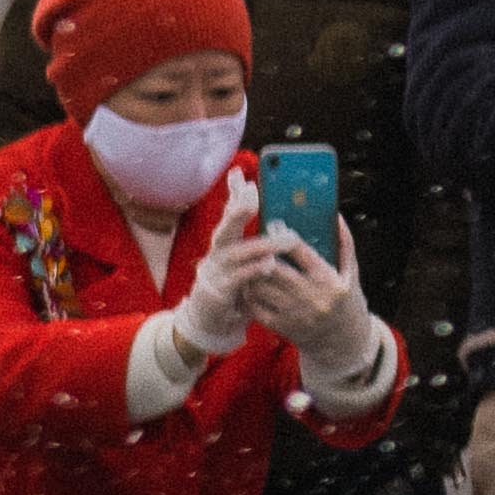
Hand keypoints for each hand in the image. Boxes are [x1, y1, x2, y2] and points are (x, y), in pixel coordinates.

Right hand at [172, 194, 305, 362]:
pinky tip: (269, 264)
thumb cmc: (233, 283)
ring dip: (259, 244)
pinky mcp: (218, 293)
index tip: (240, 174)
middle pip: (225, 228)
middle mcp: (217, 254)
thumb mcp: (242, 259)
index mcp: (224, 243)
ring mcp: (215, 273)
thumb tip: (274, 214)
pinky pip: (238, 280)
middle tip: (252, 194)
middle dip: (237, 211)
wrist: (210, 320)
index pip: (228, 214)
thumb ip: (256, 240)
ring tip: (283, 238)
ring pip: (236, 254)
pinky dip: (253, 271)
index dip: (233, 195)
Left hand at [253, 224, 391, 403]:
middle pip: (274, 269)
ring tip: (248, 262)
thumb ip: (344, 244)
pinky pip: (256, 306)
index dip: (283, 236)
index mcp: (328, 280)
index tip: (275, 224)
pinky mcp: (282, 326)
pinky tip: (249, 284)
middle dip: (261, 254)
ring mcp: (294, 313)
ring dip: (250, 273)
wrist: (342, 341)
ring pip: (261, 287)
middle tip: (253, 243)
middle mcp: (310, 297)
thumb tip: (335, 215)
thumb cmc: (345, 300)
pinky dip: (248, 293)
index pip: (300, 251)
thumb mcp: (350, 273)